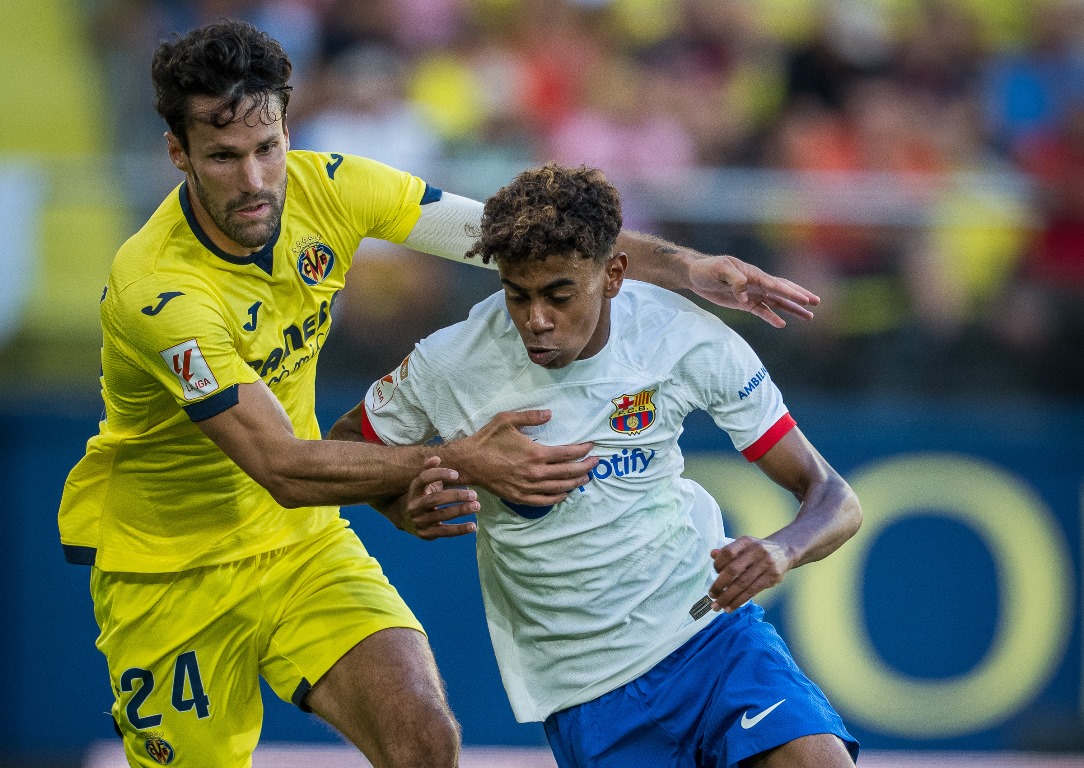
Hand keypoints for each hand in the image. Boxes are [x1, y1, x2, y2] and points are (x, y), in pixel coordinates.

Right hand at [400, 457, 479, 539]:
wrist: (402, 518)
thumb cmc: (419, 495)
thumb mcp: (421, 482)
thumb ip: (429, 469)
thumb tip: (436, 458)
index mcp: (414, 489)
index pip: (424, 479)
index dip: (440, 474)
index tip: (456, 474)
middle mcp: (414, 506)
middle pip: (436, 499)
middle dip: (456, 496)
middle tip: (474, 494)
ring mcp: (419, 521)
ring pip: (442, 515)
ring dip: (461, 510)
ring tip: (477, 506)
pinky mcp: (426, 534)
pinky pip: (445, 532)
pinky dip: (459, 530)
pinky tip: (473, 526)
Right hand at [449, 410, 596, 505]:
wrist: (468, 462)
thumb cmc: (487, 440)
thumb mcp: (507, 420)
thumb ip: (531, 416)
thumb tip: (550, 414)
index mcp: (536, 453)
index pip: (567, 453)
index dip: (582, 450)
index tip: (591, 446)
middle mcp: (535, 473)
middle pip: (568, 472)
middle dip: (585, 467)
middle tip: (596, 462)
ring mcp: (528, 487)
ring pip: (559, 488)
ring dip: (576, 483)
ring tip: (586, 477)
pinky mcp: (520, 497)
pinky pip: (544, 501)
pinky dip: (558, 498)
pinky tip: (565, 494)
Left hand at [688, 256, 819, 327]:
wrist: (695, 275)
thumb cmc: (707, 269)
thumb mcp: (719, 270)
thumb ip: (734, 280)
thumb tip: (745, 292)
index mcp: (753, 274)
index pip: (775, 284)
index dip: (791, 292)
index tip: (805, 299)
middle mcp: (756, 283)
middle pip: (783, 291)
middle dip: (800, 296)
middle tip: (817, 302)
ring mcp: (752, 293)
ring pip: (777, 302)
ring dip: (792, 309)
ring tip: (809, 316)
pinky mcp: (745, 303)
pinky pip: (762, 311)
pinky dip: (772, 317)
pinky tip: (782, 324)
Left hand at [708, 535, 791, 611]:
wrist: (784, 551)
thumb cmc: (757, 550)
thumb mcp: (744, 546)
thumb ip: (729, 551)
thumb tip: (712, 555)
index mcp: (746, 541)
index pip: (728, 552)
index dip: (718, 564)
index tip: (714, 573)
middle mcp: (756, 551)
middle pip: (733, 570)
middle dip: (719, 585)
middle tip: (711, 595)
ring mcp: (765, 564)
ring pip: (742, 584)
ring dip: (728, 597)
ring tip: (718, 606)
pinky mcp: (772, 577)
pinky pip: (752, 591)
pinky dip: (739, 601)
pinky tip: (730, 607)